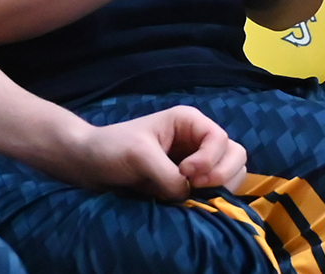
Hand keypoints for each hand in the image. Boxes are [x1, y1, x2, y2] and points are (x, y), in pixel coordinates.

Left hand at [68, 103, 247, 200]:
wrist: (89, 164)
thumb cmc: (112, 148)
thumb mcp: (140, 156)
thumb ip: (167, 174)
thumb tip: (187, 194)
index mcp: (189, 122)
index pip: (220, 140)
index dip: (209, 160)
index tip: (185, 174)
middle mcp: (198, 140)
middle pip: (235, 155)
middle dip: (222, 174)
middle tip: (195, 187)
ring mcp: (196, 161)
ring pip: (230, 173)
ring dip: (219, 187)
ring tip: (192, 195)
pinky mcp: (188, 182)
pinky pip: (214, 189)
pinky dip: (211, 197)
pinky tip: (191, 202)